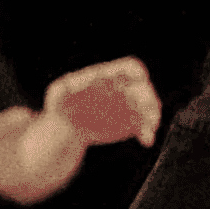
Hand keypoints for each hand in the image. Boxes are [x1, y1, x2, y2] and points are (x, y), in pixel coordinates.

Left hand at [42, 56, 160, 148]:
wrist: (67, 128)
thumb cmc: (61, 105)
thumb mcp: (58, 94)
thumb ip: (66, 88)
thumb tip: (73, 86)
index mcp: (107, 76)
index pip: (129, 68)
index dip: (137, 73)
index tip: (141, 80)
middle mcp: (122, 89)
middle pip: (143, 88)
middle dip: (149, 97)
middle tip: (150, 110)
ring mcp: (127, 106)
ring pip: (147, 108)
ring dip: (152, 116)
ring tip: (150, 127)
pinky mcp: (129, 124)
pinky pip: (142, 127)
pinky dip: (146, 132)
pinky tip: (146, 140)